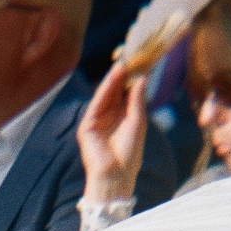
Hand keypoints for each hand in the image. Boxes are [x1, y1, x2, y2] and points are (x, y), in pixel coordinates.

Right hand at [77, 61, 148, 204]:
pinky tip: (115, 75)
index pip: (126, 92)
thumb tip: (142, 76)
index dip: (133, 77)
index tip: (143, 59)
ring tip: (125, 61)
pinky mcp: (87, 126)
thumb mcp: (138, 122)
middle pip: (115, 91)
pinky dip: (105, 88)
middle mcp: (109, 117)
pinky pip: (97, 102)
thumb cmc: (130, 154)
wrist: (116, 177)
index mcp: (122, 118)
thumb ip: (137, 100)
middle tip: (133, 53)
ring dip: (114, 77)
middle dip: (123, 73)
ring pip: (106, 94)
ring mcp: (96, 120)